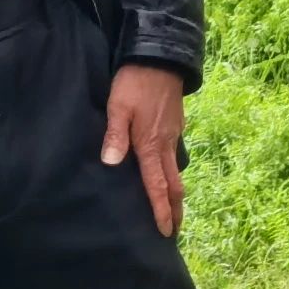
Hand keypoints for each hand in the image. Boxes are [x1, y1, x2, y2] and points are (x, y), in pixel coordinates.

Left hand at [100, 63, 186, 235]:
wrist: (160, 58)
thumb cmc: (134, 82)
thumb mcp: (118, 106)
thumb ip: (115, 135)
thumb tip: (111, 163)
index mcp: (150, 144)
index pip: (157, 185)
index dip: (160, 210)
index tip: (166, 231)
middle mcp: (166, 144)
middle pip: (174, 184)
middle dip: (175, 209)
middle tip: (175, 230)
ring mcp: (173, 134)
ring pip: (176, 170)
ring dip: (176, 192)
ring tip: (172, 208)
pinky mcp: (175, 124)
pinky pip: (175, 155)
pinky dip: (173, 171)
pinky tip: (167, 172)